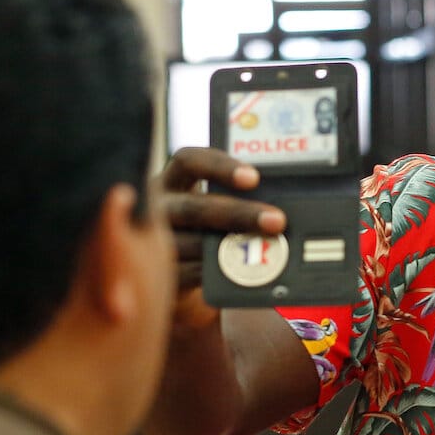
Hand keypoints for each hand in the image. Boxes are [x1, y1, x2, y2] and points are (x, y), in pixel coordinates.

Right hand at [160, 147, 286, 332]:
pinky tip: (241, 273)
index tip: (254, 178)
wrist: (173, 267)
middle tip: (277, 221)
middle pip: (193, 207)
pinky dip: (215, 272)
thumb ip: (236, 197)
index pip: (188, 161)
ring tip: (266, 251)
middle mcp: (158, 206)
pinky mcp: (158, 272)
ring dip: (228, 248)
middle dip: (238, 214)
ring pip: (189, 243)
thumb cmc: (202, 224)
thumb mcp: (212, 203)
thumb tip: (280, 200)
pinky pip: (186, 272)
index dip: (219, 167)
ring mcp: (153, 241)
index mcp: (174, 180)